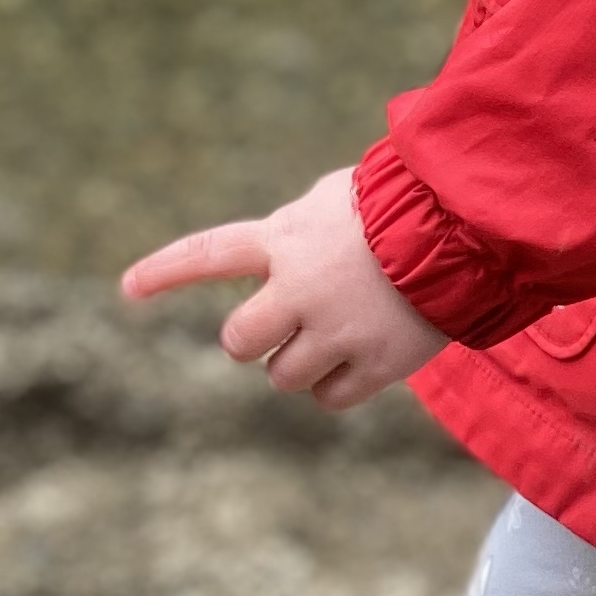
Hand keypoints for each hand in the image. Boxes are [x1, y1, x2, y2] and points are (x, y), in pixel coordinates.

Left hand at [120, 166, 445, 409]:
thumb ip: (298, 228)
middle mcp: (299, 288)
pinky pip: (328, 398)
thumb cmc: (406, 202)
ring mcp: (335, 329)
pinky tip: (362, 359)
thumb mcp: (338, 197)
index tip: (127, 288)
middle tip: (288, 326)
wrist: (468, 228)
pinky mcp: (374, 363)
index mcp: (285, 239)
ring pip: (281, 377)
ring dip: (301, 363)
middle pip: (238, 341)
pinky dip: (338, 386)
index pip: (208, 253)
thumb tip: (279, 255)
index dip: (164, 270)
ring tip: (341, 333)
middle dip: (256, 339)